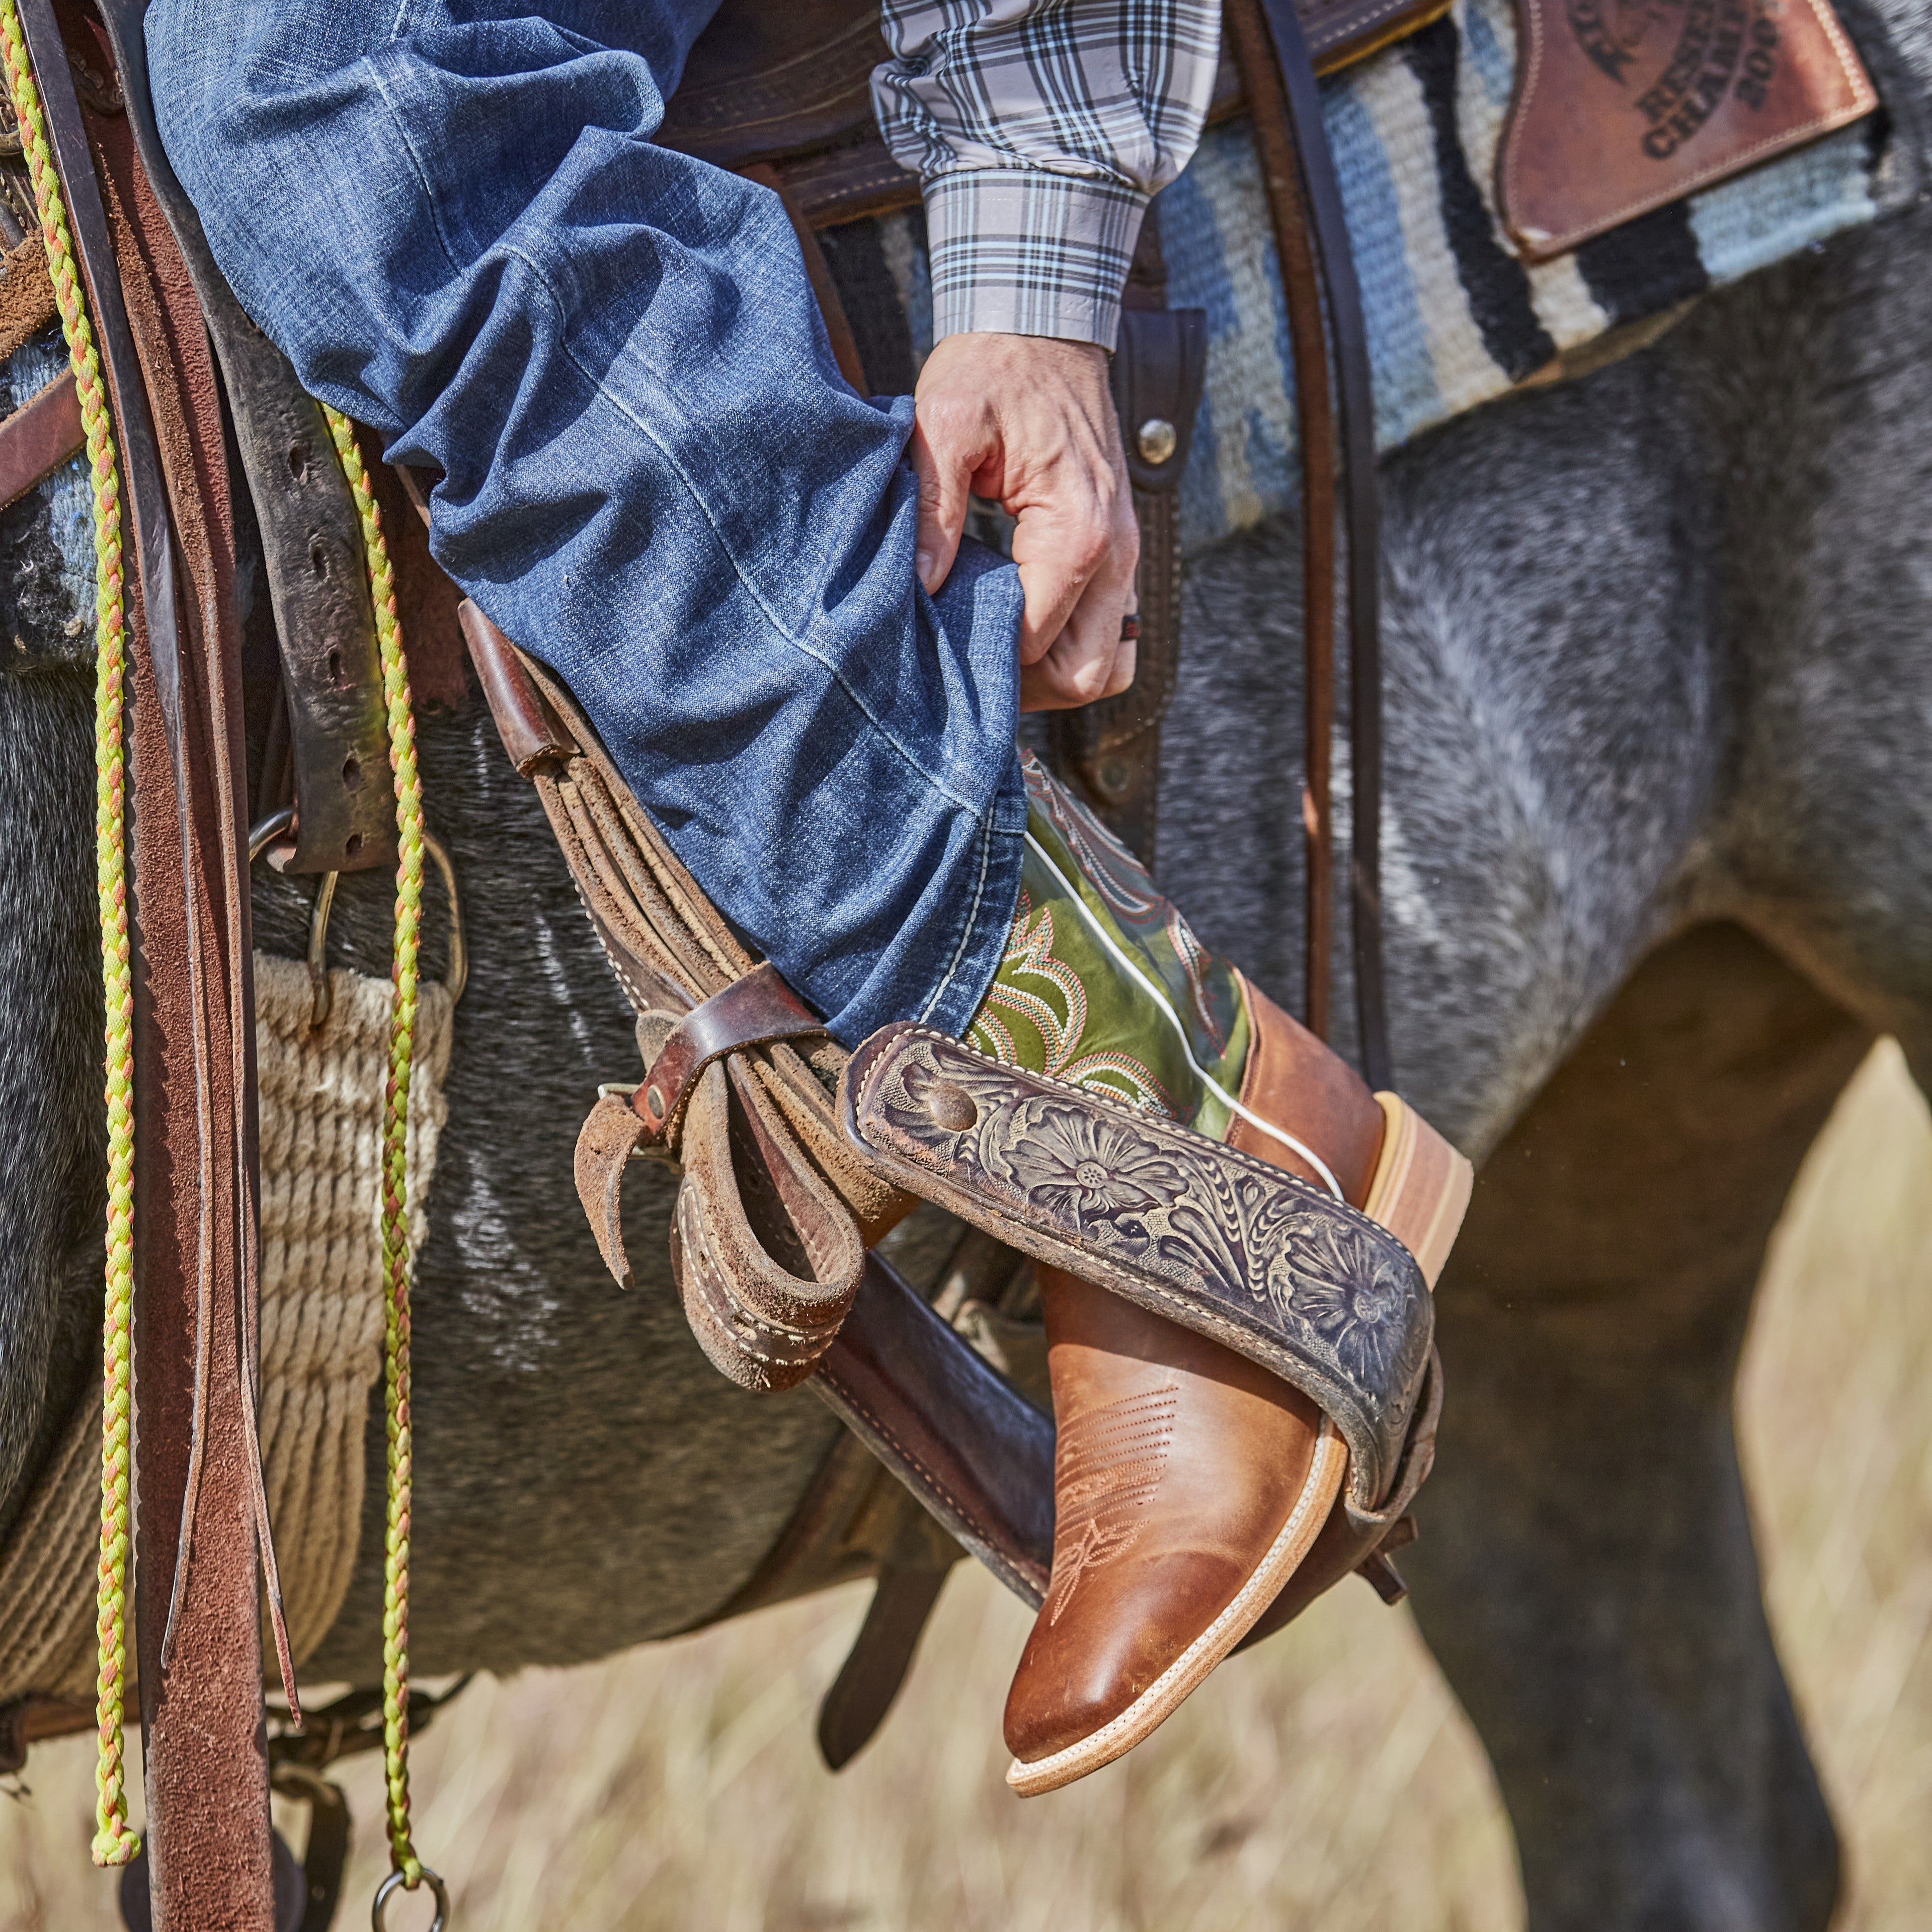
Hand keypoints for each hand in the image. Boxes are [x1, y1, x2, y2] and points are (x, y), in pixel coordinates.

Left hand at [910, 332, 1138, 711]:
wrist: (1044, 323)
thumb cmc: (995, 368)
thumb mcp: (946, 424)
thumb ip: (934, 507)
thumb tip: (919, 586)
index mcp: (1078, 530)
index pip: (1037, 642)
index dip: (985, 664)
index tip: (934, 656)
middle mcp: (1116, 555)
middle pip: (1090, 676)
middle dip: (1028, 689)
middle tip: (964, 673)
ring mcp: (1124, 558)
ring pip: (1111, 664)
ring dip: (1055, 676)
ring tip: (992, 655)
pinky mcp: (1117, 555)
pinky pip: (1109, 631)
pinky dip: (1069, 646)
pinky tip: (1014, 626)